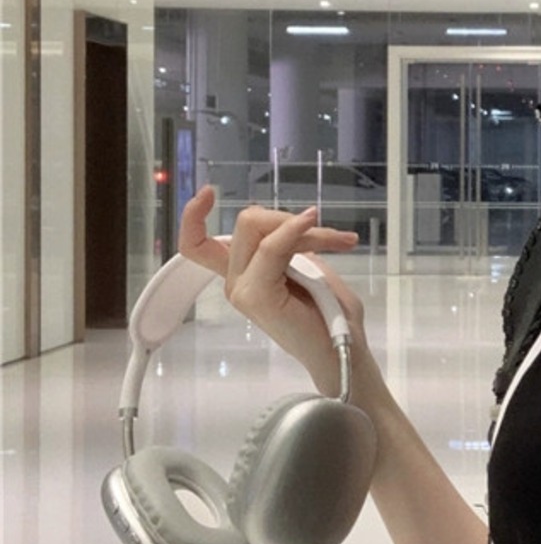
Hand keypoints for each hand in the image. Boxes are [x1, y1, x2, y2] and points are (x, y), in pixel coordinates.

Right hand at [178, 185, 365, 393]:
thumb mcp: (308, 267)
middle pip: (247, 222)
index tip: (207, 192)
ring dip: (303, 228)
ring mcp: (242, 289)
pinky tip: (314, 223)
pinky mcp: (256, 296)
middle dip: (288, 218)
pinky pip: (272, 248)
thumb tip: (290, 222)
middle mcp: (235, 281)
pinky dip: (294, 230)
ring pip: (258, 227)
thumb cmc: (330, 315)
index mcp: (242, 274)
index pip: (198, 245)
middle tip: (331, 237)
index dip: (193, 217)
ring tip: (341, 242)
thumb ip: (290, 243)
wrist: (344, 351)